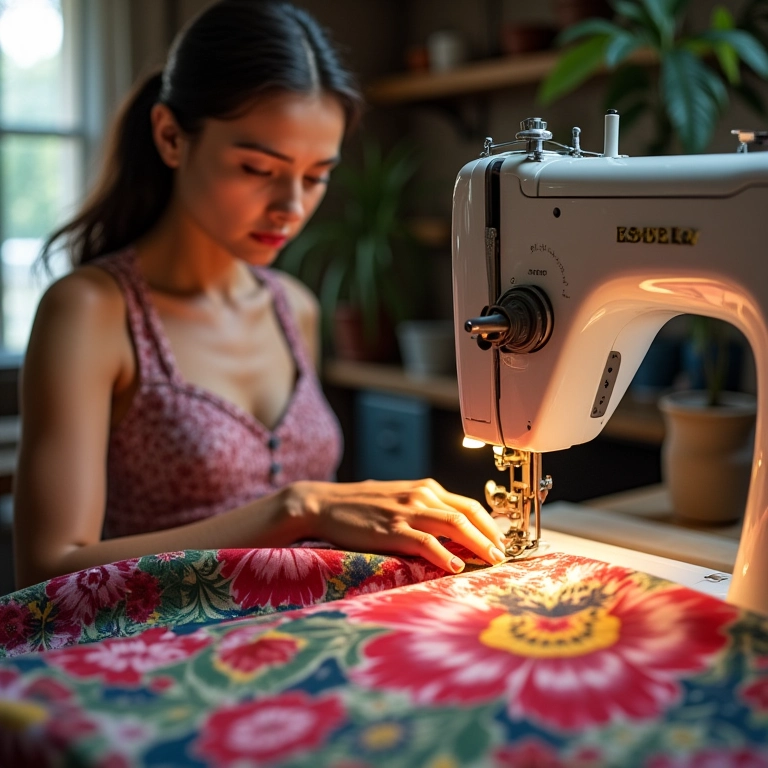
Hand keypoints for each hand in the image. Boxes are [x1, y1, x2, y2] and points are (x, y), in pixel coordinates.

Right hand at [288, 478, 506, 572]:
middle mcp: (421, 495)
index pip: (469, 505)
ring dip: (478, 545)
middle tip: (503, 556)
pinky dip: (444, 554)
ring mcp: (407, 511)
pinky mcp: (391, 529)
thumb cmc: (360, 505)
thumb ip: (425, 511)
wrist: (324, 503)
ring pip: (454, 525)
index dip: (490, 525)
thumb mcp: (399, 500)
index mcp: (426, 488)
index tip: (501, 543)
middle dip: (491, 536)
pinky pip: (425, 542)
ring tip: (491, 561)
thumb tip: (452, 534)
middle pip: (468, 514)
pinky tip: (455, 566)